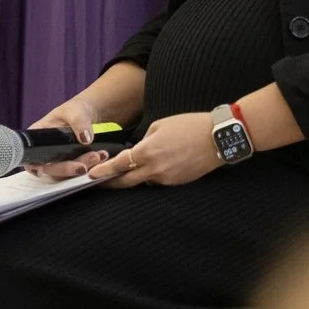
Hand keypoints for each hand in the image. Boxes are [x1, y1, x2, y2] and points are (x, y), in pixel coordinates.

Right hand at [24, 93, 108, 179]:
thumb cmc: (76, 110)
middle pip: (50, 168)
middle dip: (67, 168)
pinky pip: (78, 171)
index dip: (35, 166)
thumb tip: (84, 139)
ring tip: (98, 156)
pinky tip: (101, 158)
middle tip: (84, 164)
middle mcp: (45, 151)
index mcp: (37, 137)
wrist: (91, 114)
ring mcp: (59, 160)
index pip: (30, 156)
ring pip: (66, 173)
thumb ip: (79, 122)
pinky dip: (90, 167)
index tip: (50, 168)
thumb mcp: (75, 111)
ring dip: (82, 167)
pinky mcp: (73, 165)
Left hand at [90, 113, 221, 189]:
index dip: (103, 171)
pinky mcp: (178, 183)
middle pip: (127, 181)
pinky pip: (158, 182)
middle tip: (99, 182)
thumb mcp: (159, 126)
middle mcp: (155, 169)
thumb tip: (137, 151)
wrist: (217, 139)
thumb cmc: (188, 126)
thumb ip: (144, 140)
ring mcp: (167, 179)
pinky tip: (152, 167)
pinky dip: (151, 176)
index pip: (119, 165)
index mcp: (147, 152)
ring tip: (126, 171)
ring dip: (133, 178)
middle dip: (111, 182)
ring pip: (143, 182)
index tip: (91, 175)